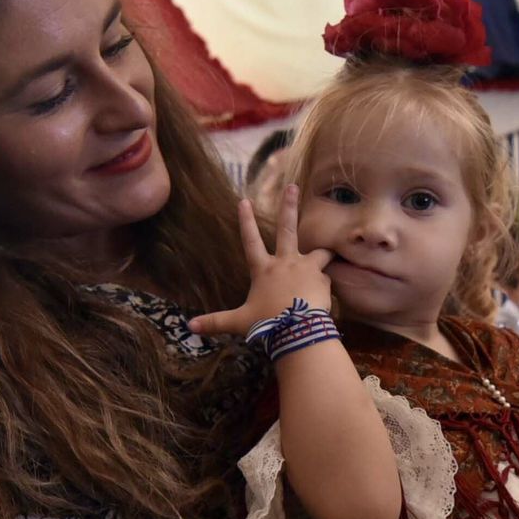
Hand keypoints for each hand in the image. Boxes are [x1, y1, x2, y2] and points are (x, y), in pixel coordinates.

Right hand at [188, 185, 333, 335]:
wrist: (297, 331)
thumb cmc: (266, 324)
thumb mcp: (239, 322)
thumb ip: (216, 322)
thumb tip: (190, 326)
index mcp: (263, 269)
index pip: (250, 240)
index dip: (245, 220)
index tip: (243, 200)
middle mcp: (286, 262)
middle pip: (287, 229)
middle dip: (289, 206)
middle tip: (293, 187)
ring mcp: (307, 268)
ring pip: (320, 252)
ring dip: (323, 253)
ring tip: (328, 254)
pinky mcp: (323, 279)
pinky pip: (325, 279)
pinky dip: (324, 286)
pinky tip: (323, 297)